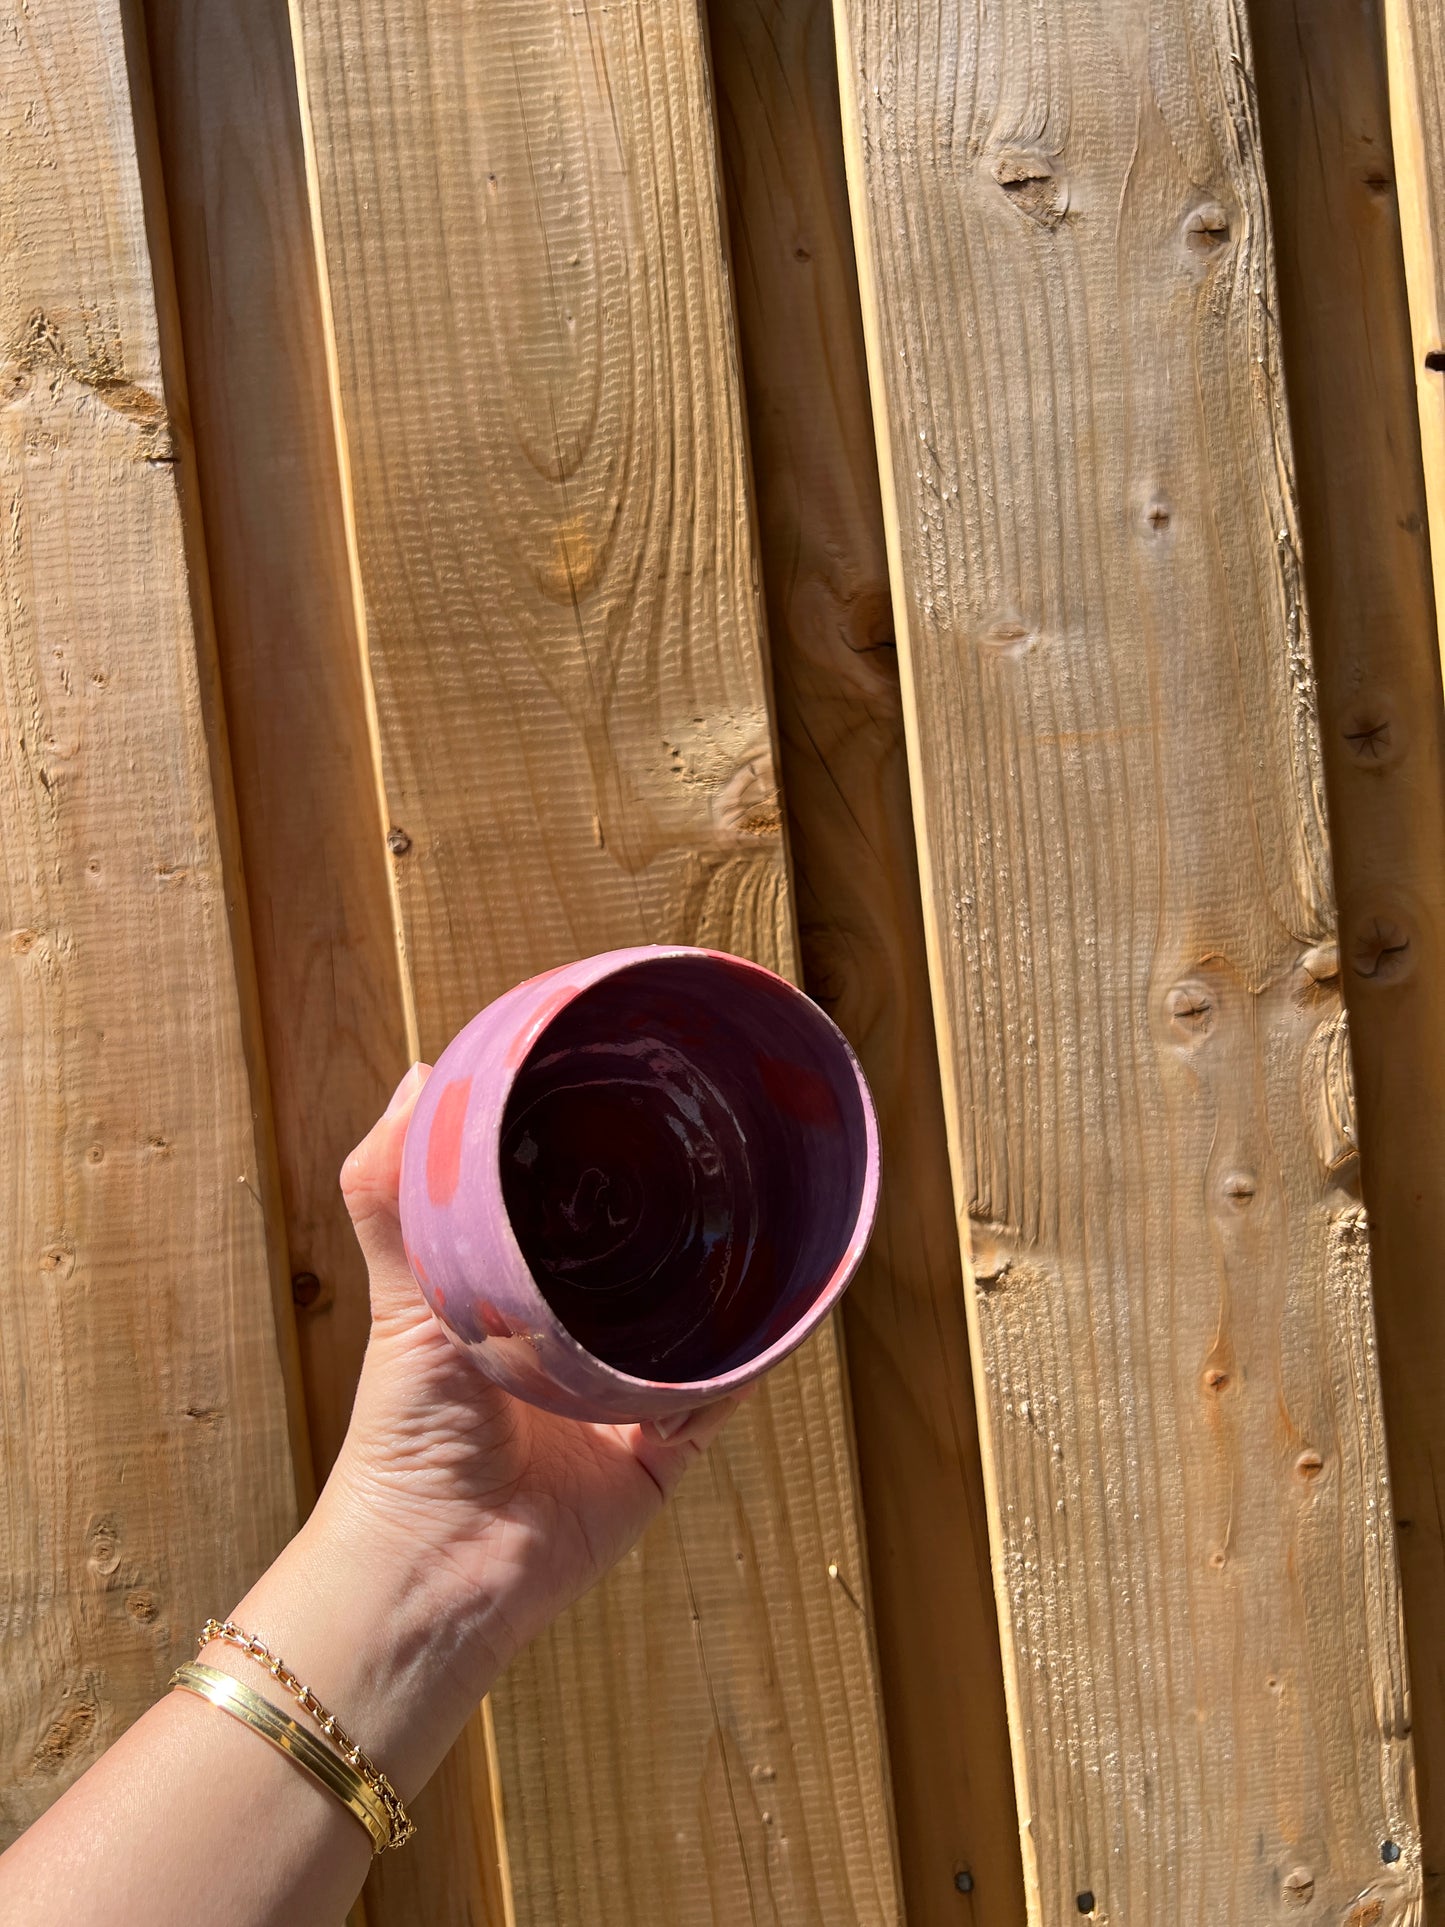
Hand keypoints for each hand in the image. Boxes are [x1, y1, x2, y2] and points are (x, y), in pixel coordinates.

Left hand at [325, 1063, 744, 1697]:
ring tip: (765, 1219)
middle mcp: (575, 1336)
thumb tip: (419, 1075)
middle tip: (723, 1143)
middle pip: (647, 1259)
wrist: (439, 1570)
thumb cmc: (404, 1439)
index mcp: (516, 1292)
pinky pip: (722, 1398)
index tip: (637, 1083)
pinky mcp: (661, 1453)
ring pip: (698, 1322)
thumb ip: (394, 1198)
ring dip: (728, 1284)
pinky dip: (744, 1364)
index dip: (604, 1153)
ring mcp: (622, 1393)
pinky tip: (767, 1317)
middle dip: (684, 1213)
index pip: (575, 1207)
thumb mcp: (402, 1300)